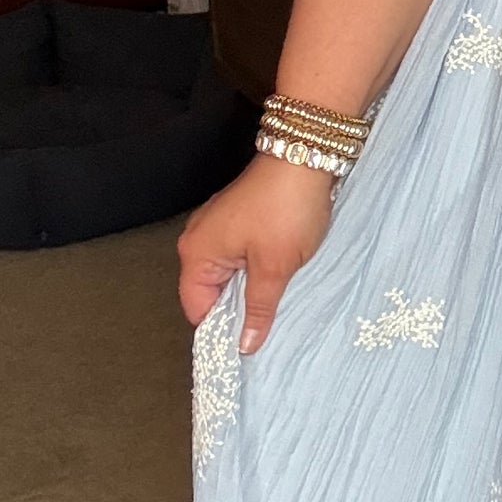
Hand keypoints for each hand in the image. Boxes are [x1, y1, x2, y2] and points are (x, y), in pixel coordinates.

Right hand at [178, 151, 336, 349]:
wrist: (305, 157)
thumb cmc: (286, 210)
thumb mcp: (275, 268)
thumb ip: (258, 309)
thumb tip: (245, 344)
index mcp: (196, 253)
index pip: (198, 309)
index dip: (222, 329)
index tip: (249, 344)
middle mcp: (198, 239)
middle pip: (211, 291)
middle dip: (239, 308)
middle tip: (270, 321)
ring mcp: (217, 225)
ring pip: (229, 273)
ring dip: (251, 287)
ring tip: (277, 297)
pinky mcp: (237, 217)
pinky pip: (239, 255)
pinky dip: (256, 267)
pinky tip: (279, 272)